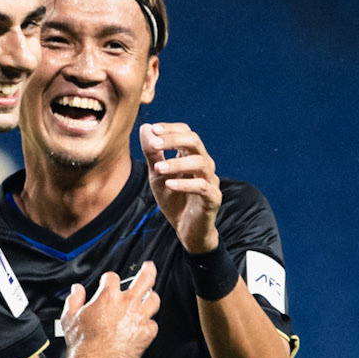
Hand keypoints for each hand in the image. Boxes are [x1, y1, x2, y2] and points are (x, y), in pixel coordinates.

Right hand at [62, 261, 158, 357]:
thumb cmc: (82, 344)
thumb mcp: (70, 318)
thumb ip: (74, 300)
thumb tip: (76, 290)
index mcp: (108, 296)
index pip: (112, 277)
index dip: (109, 279)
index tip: (108, 282)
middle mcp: (127, 304)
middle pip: (145, 278)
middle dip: (148, 270)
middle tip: (149, 267)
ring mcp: (138, 318)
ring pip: (154, 300)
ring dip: (151, 298)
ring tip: (149, 297)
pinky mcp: (145, 334)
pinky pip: (153, 324)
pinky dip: (149, 324)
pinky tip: (144, 325)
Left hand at [140, 121, 222, 254]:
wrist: (187, 230)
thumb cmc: (174, 200)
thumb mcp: (157, 175)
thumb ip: (152, 154)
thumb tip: (145, 127)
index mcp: (192, 156)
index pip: (186, 132)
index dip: (171, 129)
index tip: (153, 129)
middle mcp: (204, 164)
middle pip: (195, 141)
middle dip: (174, 140)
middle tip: (154, 144)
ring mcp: (211, 180)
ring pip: (200, 163)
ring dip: (177, 163)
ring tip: (158, 168)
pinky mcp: (213, 198)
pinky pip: (202, 187)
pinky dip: (185, 184)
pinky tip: (169, 185)